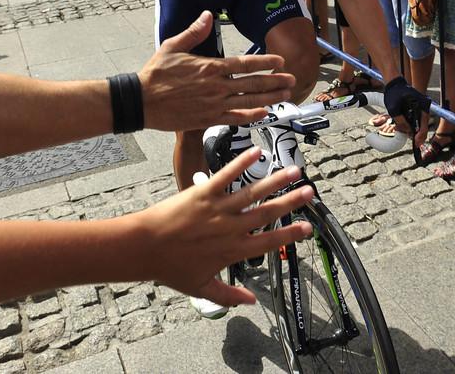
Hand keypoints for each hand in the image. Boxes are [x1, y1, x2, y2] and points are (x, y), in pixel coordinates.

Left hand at [135, 147, 313, 305]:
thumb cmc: (170, 268)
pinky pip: (226, 175)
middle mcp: (230, 228)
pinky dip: (241, 163)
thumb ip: (229, 295)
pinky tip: (256, 152)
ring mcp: (218, 209)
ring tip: (294, 171)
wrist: (143, 247)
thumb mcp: (201, 288)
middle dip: (291, 202)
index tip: (307, 227)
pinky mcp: (203, 192)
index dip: (290, 234)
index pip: (268, 242)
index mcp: (232, 251)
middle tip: (310, 192)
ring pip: (252, 193)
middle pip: (267, 214)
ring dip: (275, 181)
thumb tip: (251, 302)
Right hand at [139, 11, 295, 127]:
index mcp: (210, 67)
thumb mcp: (173, 46)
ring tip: (285, 95)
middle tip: (292, 79)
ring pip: (249, 101)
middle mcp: (216, 86)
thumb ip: (194, 32)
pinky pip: (235, 119)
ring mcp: (214, 104)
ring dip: (270, 98)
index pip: (245, 63)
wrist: (141, 101)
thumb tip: (208, 15)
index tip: (280, 62)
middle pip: (253, 83)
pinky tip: (264, 114)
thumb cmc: (155, 74)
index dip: (265, 62)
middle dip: (275, 81)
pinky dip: (251, 117)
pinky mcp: (207, 119)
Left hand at [383, 76, 430, 146]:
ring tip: (406, 134)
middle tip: (413, 143)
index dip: (420, 136)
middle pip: (423, 126)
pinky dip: (412, 125)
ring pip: (419, 124)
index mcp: (423, 106)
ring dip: (413, 130)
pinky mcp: (418, 108)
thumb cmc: (394, 94)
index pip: (424, 125)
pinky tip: (405, 128)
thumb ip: (400, 121)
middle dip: (417, 135)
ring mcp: (422, 107)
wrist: (394, 84)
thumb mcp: (394, 108)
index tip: (416, 144)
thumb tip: (407, 132)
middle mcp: (425, 107)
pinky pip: (416, 119)